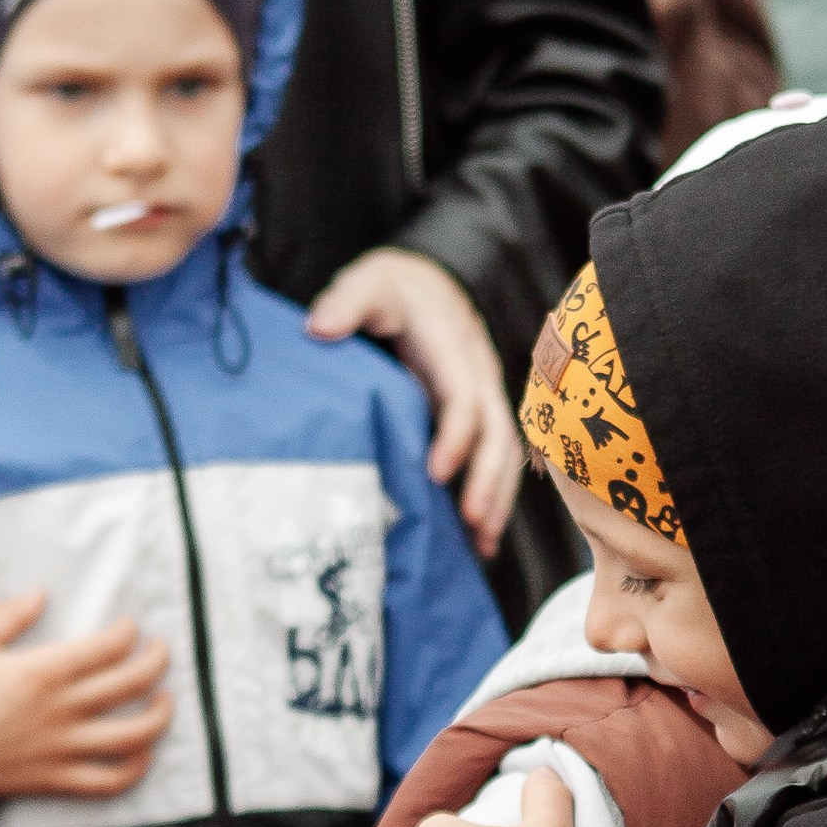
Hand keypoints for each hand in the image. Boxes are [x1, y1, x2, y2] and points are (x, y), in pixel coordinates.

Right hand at [0, 590, 170, 802]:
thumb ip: (9, 615)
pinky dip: (135, 770)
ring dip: (159, 717)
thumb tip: (41, 593)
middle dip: (156, 663)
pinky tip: (144, 754)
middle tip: (161, 651)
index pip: (107, 647)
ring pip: (132, 735)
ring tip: (166, 701)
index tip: (132, 628)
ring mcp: (64, 747)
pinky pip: (109, 780)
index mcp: (43, 671)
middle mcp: (62, 709)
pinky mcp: (59, 778)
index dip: (129, 634)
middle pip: (130, 684)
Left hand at [309, 246, 521, 556]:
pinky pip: (497, 458)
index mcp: (452, 345)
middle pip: (499, 431)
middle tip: (473, 522)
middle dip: (489, 479)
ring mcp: (485, 396)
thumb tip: (320, 328)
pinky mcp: (481, 415)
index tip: (436, 473)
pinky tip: (481, 538)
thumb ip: (346, 302)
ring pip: (506, 450)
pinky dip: (494, 497)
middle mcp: (478, 373)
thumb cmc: (393, 289)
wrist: (426, 283)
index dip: (456, 435)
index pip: (465, 395)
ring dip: (499, 497)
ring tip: (483, 544)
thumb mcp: (368, 282)